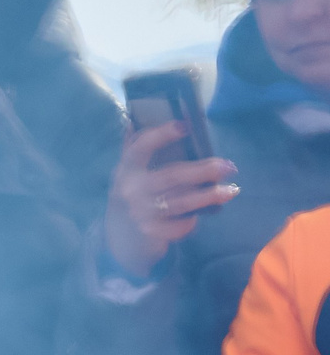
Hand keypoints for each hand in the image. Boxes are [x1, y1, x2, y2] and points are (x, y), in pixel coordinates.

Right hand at [104, 123, 236, 279]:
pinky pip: (179, 225)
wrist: (121, 236)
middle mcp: (130, 191)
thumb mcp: (131, 171)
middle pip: (172, 176)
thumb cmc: (136, 193)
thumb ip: (134, 147)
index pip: (141, 147)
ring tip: (232, 190)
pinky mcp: (150, 232)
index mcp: (127, 169)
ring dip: (209, 196)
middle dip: (204, 171)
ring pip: (180, 202)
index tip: (185, 125)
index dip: (162, 135)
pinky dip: (193, 221)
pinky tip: (206, 213)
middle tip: (229, 167)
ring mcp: (139, 213)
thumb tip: (135, 118)